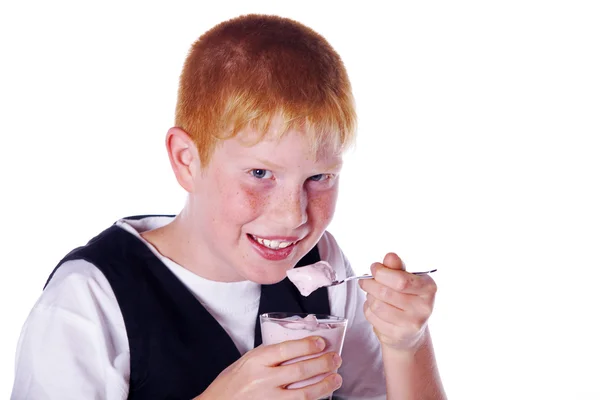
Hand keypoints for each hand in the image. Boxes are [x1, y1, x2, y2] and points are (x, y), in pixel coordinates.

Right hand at [196, 336, 342, 399]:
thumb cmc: (230, 383)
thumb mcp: (245, 361)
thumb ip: (268, 355)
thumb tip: (296, 348)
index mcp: (255, 361)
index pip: (286, 349)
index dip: (307, 345)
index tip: (321, 342)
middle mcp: (262, 380)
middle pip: (300, 370)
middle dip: (323, 364)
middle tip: (335, 359)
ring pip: (304, 393)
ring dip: (324, 385)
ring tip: (336, 378)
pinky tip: (321, 396)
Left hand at [359, 252, 436, 352]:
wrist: (410, 331)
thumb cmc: (407, 298)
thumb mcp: (406, 279)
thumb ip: (397, 268)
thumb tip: (390, 256)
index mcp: (428, 288)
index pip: (400, 280)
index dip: (381, 272)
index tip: (374, 268)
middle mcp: (423, 308)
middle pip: (385, 292)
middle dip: (370, 283)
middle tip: (365, 280)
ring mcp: (411, 324)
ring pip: (376, 305)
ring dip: (369, 297)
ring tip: (373, 294)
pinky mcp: (397, 335)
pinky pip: (372, 317)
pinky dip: (368, 309)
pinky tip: (375, 307)